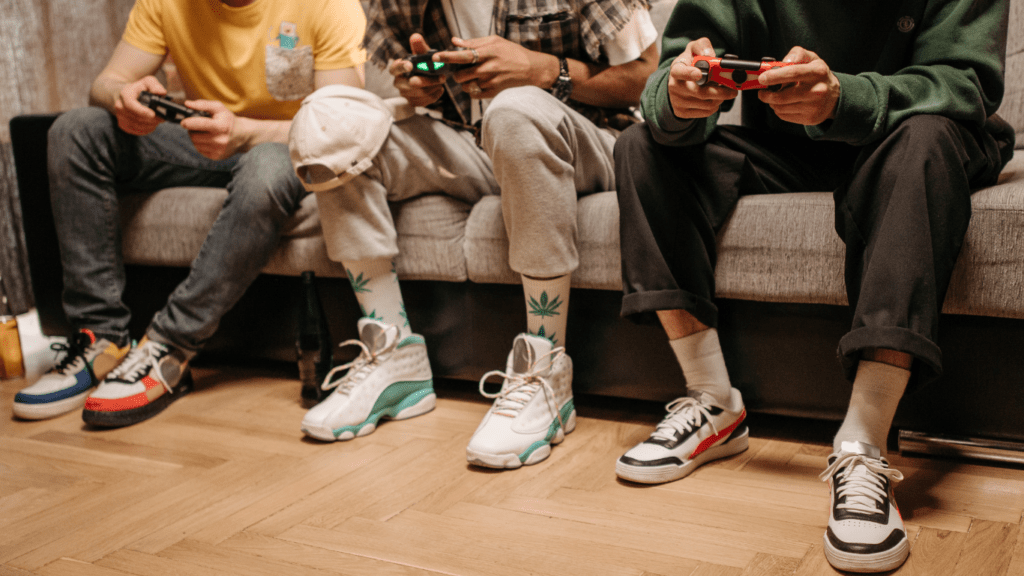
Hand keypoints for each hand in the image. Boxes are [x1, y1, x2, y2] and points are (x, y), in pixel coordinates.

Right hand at [114, 76, 165, 135]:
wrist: (128, 96)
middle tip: (162, 118)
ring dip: (150, 125)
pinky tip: (151, 124)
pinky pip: (136, 131)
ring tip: (157, 120)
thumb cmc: (141, 89)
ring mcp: (120, 116)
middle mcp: (119, 106)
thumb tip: (161, 92)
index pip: (130, 104)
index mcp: (125, 94)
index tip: (153, 114)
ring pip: (137, 126)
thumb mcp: (148, 82)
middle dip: (151, 119)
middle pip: (136, 117)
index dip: (142, 111)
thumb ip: (155, 85)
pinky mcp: (123, 125)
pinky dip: (146, 129)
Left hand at [179, 100, 238, 159]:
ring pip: (195, 143)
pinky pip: (199, 150)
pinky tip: (207, 140)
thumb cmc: (228, 120)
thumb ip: (202, 104)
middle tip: (198, 126)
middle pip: (194, 135)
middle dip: (192, 130)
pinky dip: (200, 144)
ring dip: (195, 137)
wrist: (242, 136)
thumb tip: (187, 104)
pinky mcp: (216, 157)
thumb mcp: (219, 108)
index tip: (184, 122)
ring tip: (204, 133)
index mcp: (221, 126)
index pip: (200, 124)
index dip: (188, 123)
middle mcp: (220, 140)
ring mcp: (218, 150)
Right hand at [389, 33, 445, 106]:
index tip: (410, 65)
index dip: (402, 66)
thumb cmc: (422, 63)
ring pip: (420, 94)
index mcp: (397, 69)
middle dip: (427, 81)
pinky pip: (424, 101)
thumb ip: (419, 47)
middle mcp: (398, 82)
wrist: (427, 77)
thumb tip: (416, 37)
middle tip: (441, 77)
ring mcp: (405, 94)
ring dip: (434, 87)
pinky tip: (440, 89)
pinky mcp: (412, 102)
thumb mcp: (422, 54)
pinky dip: (434, 95)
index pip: (395, 68)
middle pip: (411, 84)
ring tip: (442, 81)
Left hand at [439, 35, 556, 98]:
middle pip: (460, 74)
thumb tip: (454, 41)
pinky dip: (471, 89)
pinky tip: (478, 83)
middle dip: (456, 72)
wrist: (532, 70)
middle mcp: (488, 68)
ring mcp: (490, 82)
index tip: (436, 57)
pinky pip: (473, 94)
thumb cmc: (513, 53)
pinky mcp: (492, 93)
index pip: (463, 55)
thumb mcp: (495, 41)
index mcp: (488, 53)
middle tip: (461, 69)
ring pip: (465, 85)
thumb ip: (474, 42)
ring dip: (464, 81)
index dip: (448, 56)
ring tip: (472, 75)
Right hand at [667, 38, 736, 118]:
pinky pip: (706, 112)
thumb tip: (711, 55)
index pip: (680, 72)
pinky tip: (716, 98)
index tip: (700, 74)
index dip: (689, 73)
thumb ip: (702, 46)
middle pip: (700, 93)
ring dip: (720, 98)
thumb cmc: (688, 64)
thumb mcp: (693, 49)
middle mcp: (674, 87)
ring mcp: (678, 102)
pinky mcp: (683, 112)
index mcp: (676, 69)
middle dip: (720, 92)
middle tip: (733, 90)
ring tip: (723, 91)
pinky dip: (716, 105)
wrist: (677, 82)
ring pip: (706, 104)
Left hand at [757, 46, 839, 125]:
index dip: (774, 76)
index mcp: (818, 72)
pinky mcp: (809, 118)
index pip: (792, 73)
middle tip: (762, 91)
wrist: (834, 97)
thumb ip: (798, 54)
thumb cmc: (818, 76)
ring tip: (775, 96)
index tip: (762, 78)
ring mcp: (814, 106)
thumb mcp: (812, 59)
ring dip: (772, 102)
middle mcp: (817, 90)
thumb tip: (784, 61)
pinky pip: (784, 115)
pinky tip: (784, 104)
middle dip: (766, 94)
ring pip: (780, 107)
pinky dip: (779, 110)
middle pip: (782, 96)